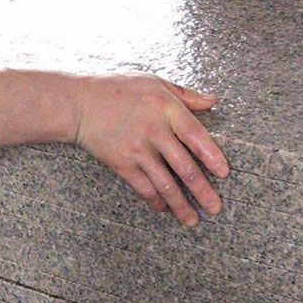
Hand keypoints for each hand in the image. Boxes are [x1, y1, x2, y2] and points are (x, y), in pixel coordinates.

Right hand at [75, 73, 228, 226]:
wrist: (79, 104)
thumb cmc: (119, 89)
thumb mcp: (154, 82)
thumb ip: (185, 94)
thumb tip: (212, 101)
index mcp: (166, 108)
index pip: (195, 135)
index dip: (212, 156)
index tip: (224, 173)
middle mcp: (154, 131)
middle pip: (184, 167)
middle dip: (203, 191)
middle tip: (215, 208)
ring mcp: (137, 150)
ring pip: (165, 184)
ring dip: (181, 205)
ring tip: (193, 220)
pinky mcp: (122, 164)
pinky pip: (143, 188)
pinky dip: (156, 201)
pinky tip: (165, 209)